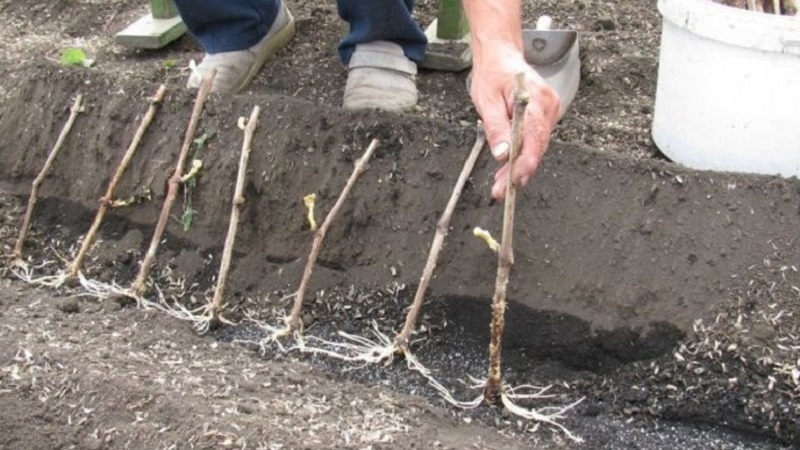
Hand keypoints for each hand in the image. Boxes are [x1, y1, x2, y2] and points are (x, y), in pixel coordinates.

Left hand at [468, 41, 560, 199]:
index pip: (535, 137)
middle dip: (518, 172)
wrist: (501, 57)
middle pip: (536, 147)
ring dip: (517, 168)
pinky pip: (534, 142)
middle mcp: (548, 106)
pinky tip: (507, 170)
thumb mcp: (487, 100)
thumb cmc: (493, 74)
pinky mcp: (545, 118)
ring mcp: (550, 112)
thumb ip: (496, 127)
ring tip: (499, 186)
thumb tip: (503, 154)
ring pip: (535, 148)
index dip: (526, 162)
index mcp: (536, 99)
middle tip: (500, 191)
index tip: (515, 180)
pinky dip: (520, 157)